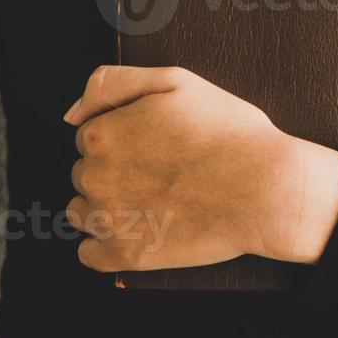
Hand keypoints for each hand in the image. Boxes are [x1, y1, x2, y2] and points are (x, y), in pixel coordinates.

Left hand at [62, 65, 337, 272]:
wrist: (267, 189)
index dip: (125, 138)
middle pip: (86, 174)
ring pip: (82, 212)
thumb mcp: (176, 81)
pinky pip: (89, 254)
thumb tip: (70, 114)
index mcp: (102, 133)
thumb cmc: (230, 133)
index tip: (157, 145)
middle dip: (116, 172)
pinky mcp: (126, 255)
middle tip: (163, 172)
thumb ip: (112, 83)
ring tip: (155, 202)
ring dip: (108, 207)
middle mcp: (96, 177)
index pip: (90, 137)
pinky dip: (107, 245)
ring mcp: (109, 219)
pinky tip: (140, 231)